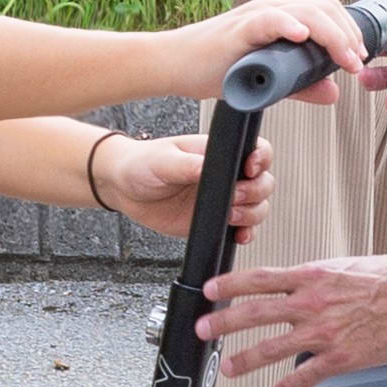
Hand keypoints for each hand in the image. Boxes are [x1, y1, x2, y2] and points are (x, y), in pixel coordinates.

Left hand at [94, 130, 276, 239]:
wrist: (123, 189)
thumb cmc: (142, 164)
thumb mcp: (164, 160)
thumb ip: (188, 165)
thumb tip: (209, 169)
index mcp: (219, 153)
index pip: (257, 151)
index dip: (261, 160)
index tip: (250, 169)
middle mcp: (226, 176)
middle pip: (263, 183)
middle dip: (255, 192)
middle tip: (234, 197)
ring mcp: (223, 200)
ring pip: (258, 208)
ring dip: (252, 214)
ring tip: (231, 217)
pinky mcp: (215, 221)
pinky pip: (242, 229)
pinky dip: (246, 234)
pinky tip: (238, 236)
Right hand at [150, 0, 369, 98]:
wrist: (176, 64)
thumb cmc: (216, 67)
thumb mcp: (268, 78)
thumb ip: (300, 85)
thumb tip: (333, 92)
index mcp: (285, 16)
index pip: (329, 13)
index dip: (350, 33)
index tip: (359, 59)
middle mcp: (275, 9)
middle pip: (326, 9)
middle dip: (349, 36)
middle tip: (357, 63)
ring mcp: (258, 15)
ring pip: (307, 11)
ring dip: (332, 35)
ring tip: (343, 57)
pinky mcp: (240, 27)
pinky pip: (270, 20)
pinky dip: (290, 25)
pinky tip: (302, 37)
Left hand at [204, 251, 386, 386]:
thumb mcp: (346, 266)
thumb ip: (320, 276)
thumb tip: (306, 279)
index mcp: (311, 276)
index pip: (260, 279)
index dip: (230, 284)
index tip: (209, 288)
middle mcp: (310, 303)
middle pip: (255, 312)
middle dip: (223, 321)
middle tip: (203, 329)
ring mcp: (322, 332)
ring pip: (273, 348)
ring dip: (246, 360)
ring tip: (228, 368)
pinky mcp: (338, 357)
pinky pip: (306, 376)